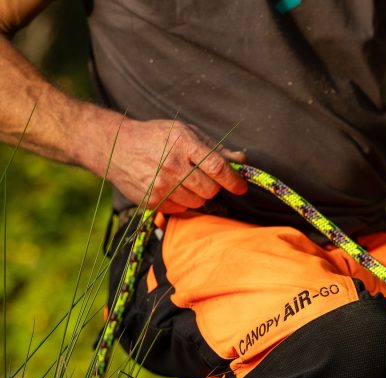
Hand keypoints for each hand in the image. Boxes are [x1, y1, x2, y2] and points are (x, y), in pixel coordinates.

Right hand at [103, 117, 246, 212]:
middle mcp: (172, 165)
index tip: (241, 187)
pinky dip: (183, 202)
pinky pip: (182, 209)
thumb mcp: (184, 132)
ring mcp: (162, 185)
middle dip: (213, 187)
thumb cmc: (156, 138)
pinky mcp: (153, 201)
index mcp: (183, 143)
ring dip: (198, 196)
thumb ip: (214, 149)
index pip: (217, 167)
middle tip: (205, 179)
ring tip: (185, 181)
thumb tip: (242, 160)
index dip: (233, 181)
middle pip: (210, 190)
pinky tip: (172, 188)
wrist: (117, 147)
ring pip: (198, 203)